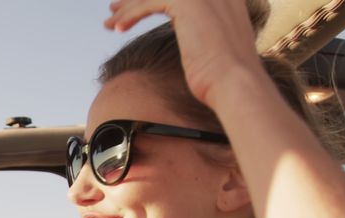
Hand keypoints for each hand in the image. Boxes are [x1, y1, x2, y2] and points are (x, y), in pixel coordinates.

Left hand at [104, 0, 265, 107]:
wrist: (235, 84)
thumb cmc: (225, 78)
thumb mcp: (215, 47)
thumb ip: (203, 32)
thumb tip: (188, 37)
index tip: (135, 7)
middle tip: (115, 9)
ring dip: (128, 7)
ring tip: (109, 23)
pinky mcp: (188, 3)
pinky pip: (150, 3)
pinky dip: (131, 14)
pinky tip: (118, 28)